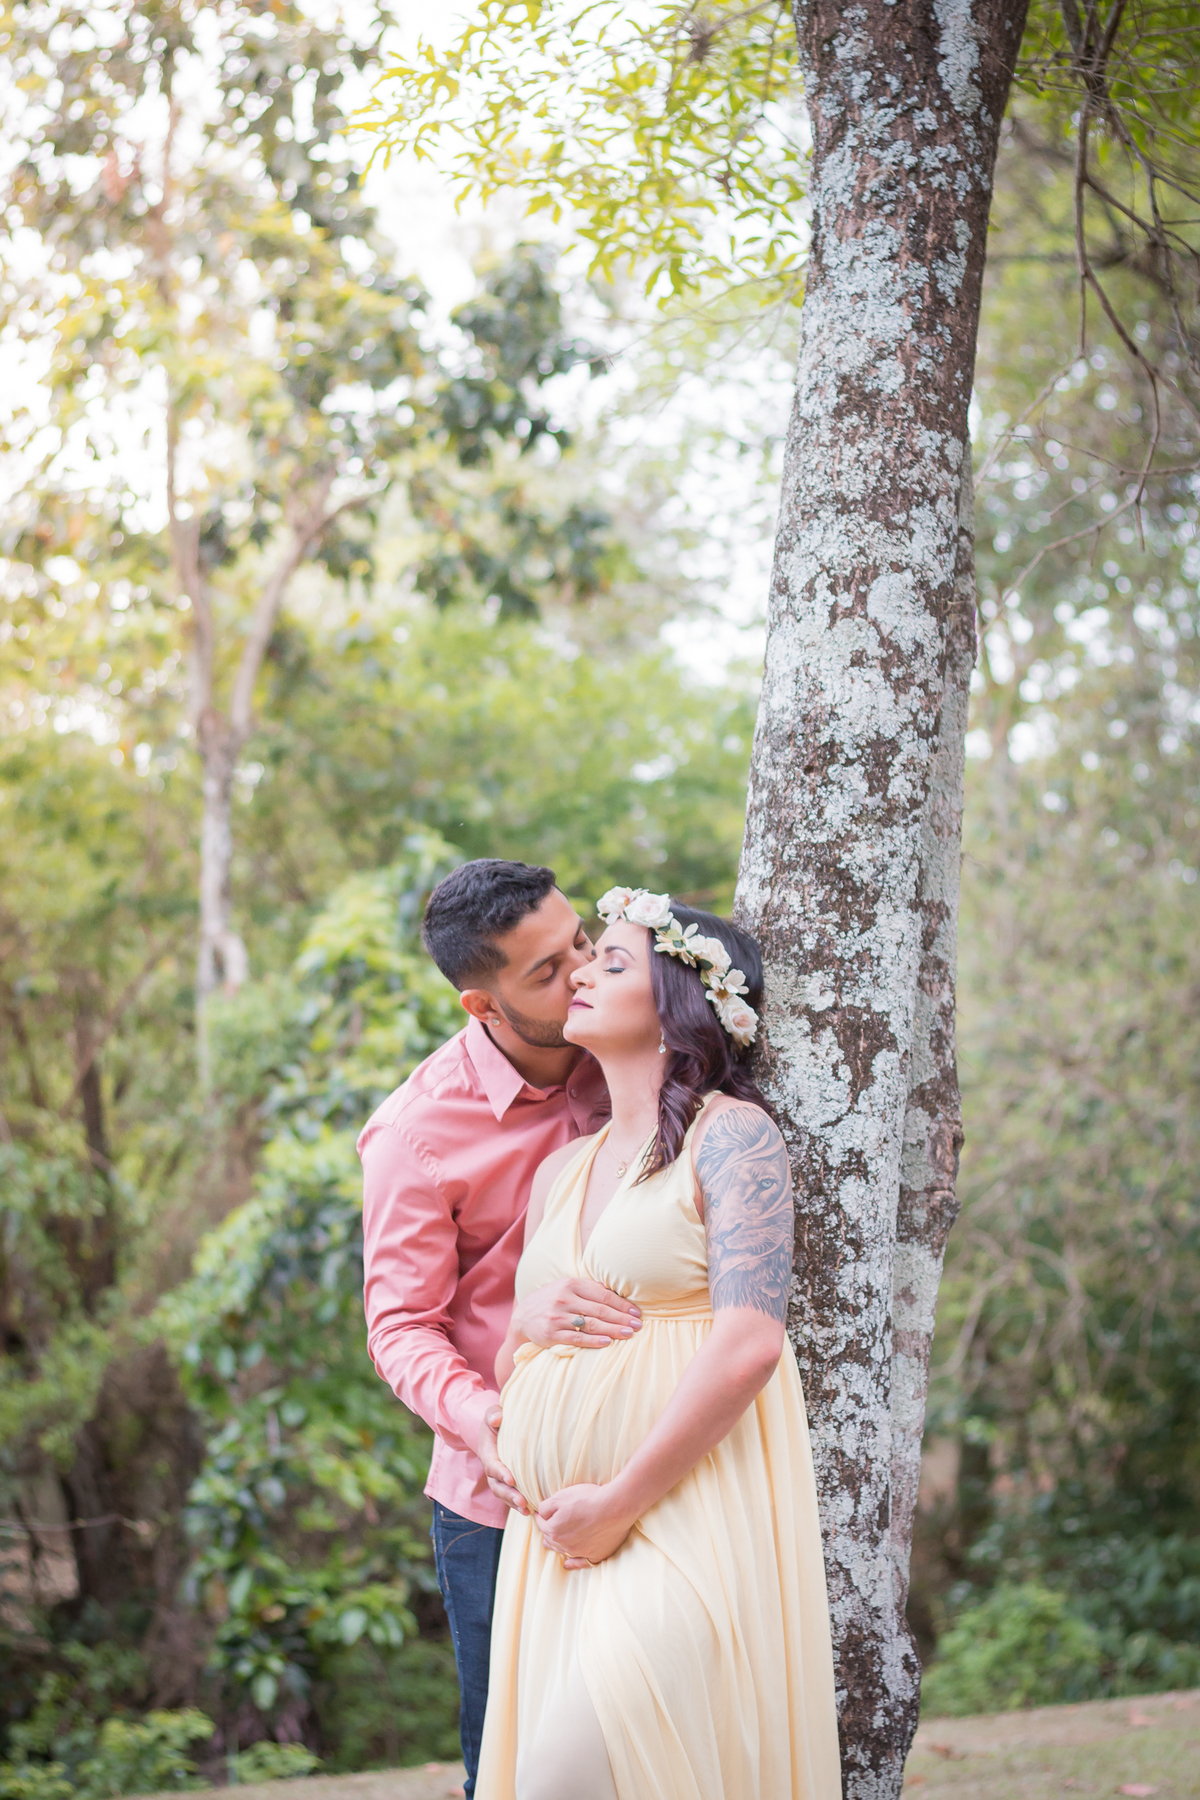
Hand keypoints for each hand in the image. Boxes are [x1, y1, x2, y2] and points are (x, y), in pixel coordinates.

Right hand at [478, 1405, 527, 1514]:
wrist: (496, 1430)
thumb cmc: (497, 1421)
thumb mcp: (492, 1414)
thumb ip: (493, 1414)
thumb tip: (497, 1418)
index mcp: (487, 1453)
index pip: (492, 1466)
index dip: (500, 1473)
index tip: (511, 1479)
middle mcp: (491, 1470)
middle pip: (497, 1486)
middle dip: (508, 1494)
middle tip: (522, 1500)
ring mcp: (498, 1479)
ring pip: (503, 1494)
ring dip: (514, 1503)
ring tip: (527, 1509)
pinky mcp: (508, 1484)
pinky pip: (510, 1497)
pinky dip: (518, 1505)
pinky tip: (530, 1512)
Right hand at [512, 1276, 640, 1349]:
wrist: (522, 1317)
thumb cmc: (552, 1301)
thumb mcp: (567, 1288)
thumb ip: (589, 1289)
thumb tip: (616, 1293)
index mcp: (571, 1284)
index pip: (602, 1295)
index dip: (622, 1304)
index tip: (636, 1313)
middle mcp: (564, 1299)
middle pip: (600, 1310)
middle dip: (622, 1318)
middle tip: (638, 1326)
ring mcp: (557, 1317)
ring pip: (591, 1324)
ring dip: (613, 1330)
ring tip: (629, 1334)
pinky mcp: (551, 1334)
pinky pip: (577, 1338)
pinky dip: (593, 1341)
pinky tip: (607, 1342)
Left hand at [534, 1482, 634, 1568]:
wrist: (614, 1508)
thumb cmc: (588, 1499)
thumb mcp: (561, 1496)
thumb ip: (546, 1507)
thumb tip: (540, 1514)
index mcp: (554, 1530)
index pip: (542, 1524)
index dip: (540, 1517)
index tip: (540, 1513)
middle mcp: (565, 1544)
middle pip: (551, 1538)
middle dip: (547, 1531)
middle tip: (545, 1526)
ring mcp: (580, 1552)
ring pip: (563, 1551)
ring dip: (556, 1546)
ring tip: (550, 1543)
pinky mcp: (595, 1555)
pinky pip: (580, 1563)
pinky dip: (573, 1564)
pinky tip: (567, 1564)